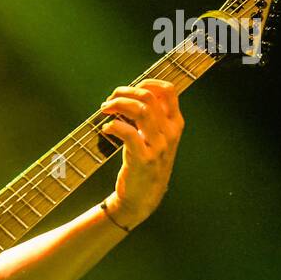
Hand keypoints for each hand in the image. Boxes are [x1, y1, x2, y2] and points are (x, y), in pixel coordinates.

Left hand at [99, 79, 184, 227]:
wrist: (143, 197)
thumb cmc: (145, 162)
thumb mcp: (156, 138)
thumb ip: (151, 117)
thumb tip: (133, 93)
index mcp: (175, 123)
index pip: (169, 91)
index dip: (147, 82)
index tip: (129, 88)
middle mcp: (170, 132)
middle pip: (149, 97)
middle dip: (125, 92)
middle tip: (109, 100)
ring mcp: (158, 146)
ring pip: (141, 110)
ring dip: (118, 104)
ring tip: (105, 109)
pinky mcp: (143, 159)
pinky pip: (128, 133)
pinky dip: (114, 126)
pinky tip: (106, 129)